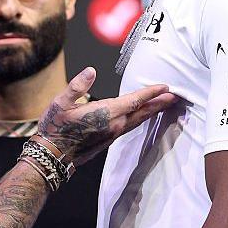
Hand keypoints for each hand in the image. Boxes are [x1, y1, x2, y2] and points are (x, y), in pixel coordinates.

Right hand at [38, 67, 175, 164]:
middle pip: (141, 112)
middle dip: (159, 103)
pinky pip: (131, 126)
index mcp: (104, 113)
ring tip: (164, 104)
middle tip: (175, 96)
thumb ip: (77, 86)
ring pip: (138, 121)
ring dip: (152, 111)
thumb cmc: (55, 128)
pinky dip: (141, 119)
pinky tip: (143, 116)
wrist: (53, 155)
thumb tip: (91, 71)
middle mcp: (113, 125)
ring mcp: (112, 134)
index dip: (149, 93)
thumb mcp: (60, 103)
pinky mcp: (109, 139)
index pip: (133, 101)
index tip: (164, 86)